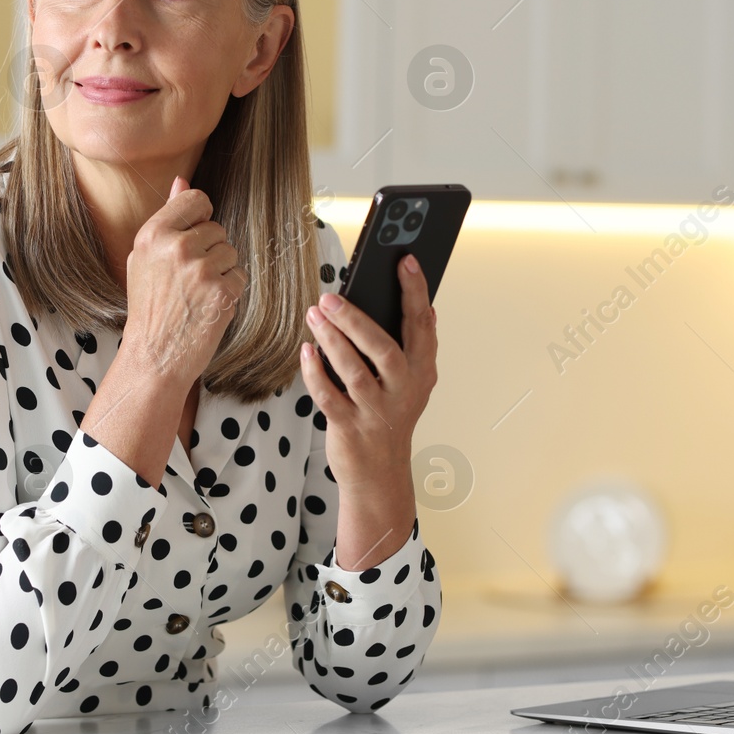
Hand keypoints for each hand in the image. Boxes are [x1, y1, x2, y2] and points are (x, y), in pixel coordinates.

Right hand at [121, 175, 247, 387]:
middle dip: (209, 251)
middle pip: (216, 229)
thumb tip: (182, 181)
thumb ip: (167, 218)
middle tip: (188, 280)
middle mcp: (177, 247)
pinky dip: (229, 292)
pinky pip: (239, 276)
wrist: (154, 356)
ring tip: (197, 294)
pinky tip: (208, 306)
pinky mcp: (222, 291)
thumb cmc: (150, 307)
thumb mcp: (145, 258)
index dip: (200, 218)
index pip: (196, 199)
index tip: (193, 238)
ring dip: (221, 272)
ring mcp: (200, 270)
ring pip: (231, 252)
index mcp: (153, 234)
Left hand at [300, 253, 438, 493]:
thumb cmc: (392, 418)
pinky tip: (306, 352)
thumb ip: (419, 348)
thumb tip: (427, 308)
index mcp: (421, 372)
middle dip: (356, 319)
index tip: (406, 261)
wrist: (380, 473)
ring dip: (330, 340)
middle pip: (384, 349)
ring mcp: (375, 411)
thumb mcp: (414, 384)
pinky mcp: (349, 427)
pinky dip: (315, 372)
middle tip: (330, 296)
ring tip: (314, 315)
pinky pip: (328, 395)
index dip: (415, 291)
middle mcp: (402, 390)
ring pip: (352, 371)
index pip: (421, 325)